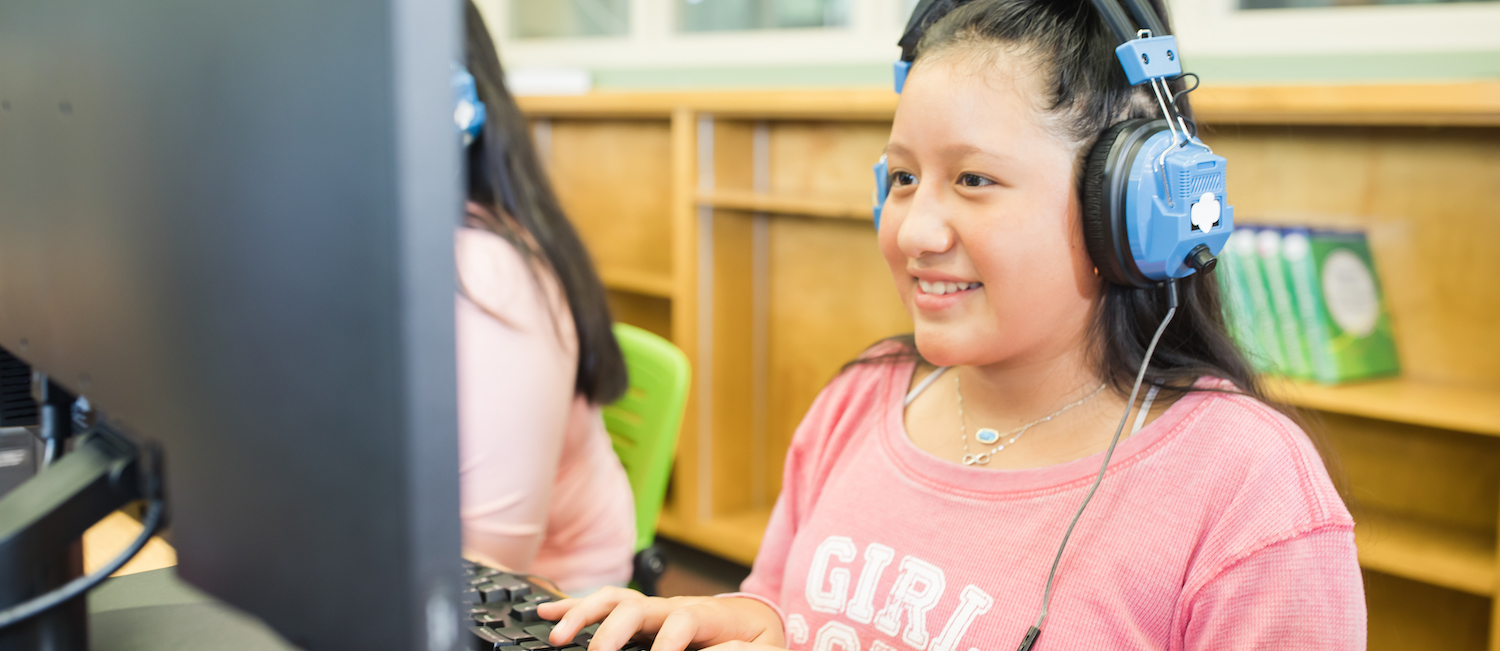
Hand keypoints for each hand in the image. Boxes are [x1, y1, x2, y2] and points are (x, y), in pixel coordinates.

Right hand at [538, 586, 784, 650]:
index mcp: (707, 616)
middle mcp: (674, 606)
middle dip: (611, 629)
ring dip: (583, 614)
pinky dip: (574, 608)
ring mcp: (654, 609)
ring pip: (613, 600)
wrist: (753, 621)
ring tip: (558, 633)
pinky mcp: (640, 616)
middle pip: (636, 606)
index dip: (669, 642)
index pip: (683, 620)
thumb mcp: (765, 649)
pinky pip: (604, 606)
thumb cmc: (757, 640)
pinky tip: (547, 613)